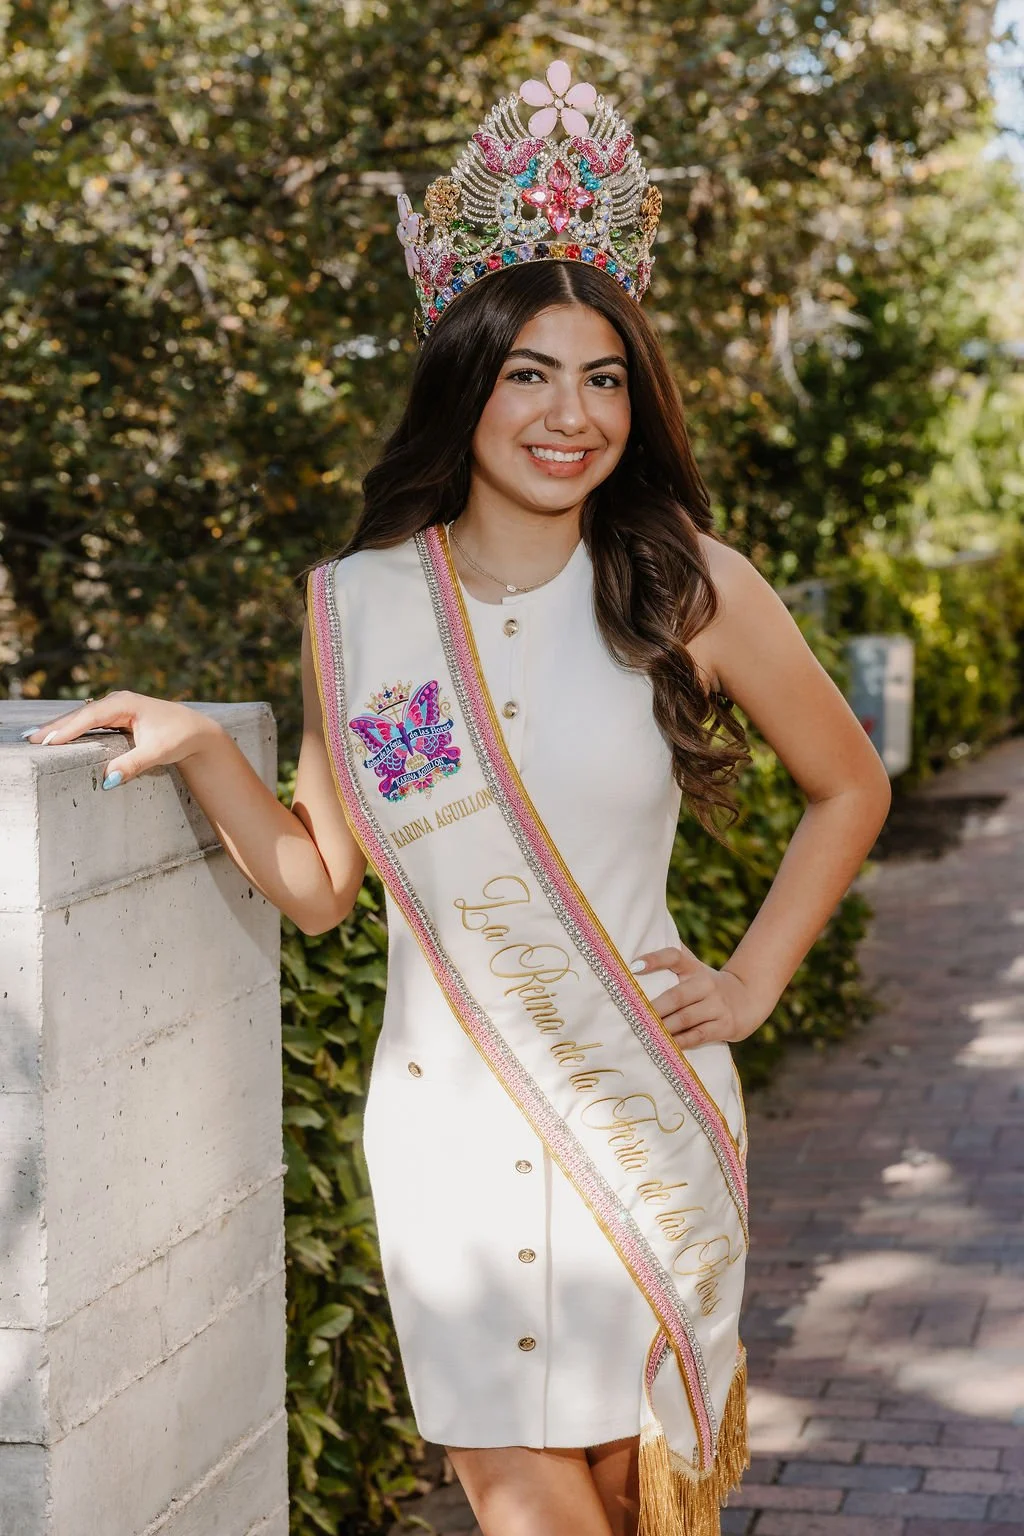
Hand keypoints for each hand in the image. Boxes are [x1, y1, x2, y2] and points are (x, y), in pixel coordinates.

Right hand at [21, 691, 221, 788]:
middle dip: (55, 727)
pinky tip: (57, 737)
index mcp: (125, 703)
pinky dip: (73, 729)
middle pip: (80, 714)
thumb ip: (132, 764)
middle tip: (30, 740)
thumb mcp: (157, 752)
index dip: (68, 729)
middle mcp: (118, 701)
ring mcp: (117, 707)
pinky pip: (90, 723)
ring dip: (60, 727)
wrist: (197, 732)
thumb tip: (107, 780)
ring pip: (83, 718)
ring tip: (35, 738)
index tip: (48, 742)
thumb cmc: (179, 738)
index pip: (90, 717)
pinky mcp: (117, 716)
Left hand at [632, 944, 763, 1049]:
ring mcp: (717, 1005)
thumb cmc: (707, 984)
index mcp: (694, 968)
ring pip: (685, 1018)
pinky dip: (680, 1042)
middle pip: (676, 996)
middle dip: (653, 1008)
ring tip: (644, 1033)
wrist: (747, 998)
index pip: (674, 956)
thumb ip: (672, 957)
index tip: (633, 966)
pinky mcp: (724, 1026)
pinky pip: (698, 1035)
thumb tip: (638, 945)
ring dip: (663, 1027)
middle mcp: (706, 984)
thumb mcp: (695, 967)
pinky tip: (665, 1046)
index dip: (654, 959)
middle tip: (632, 1016)